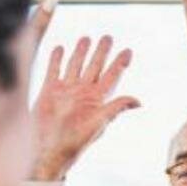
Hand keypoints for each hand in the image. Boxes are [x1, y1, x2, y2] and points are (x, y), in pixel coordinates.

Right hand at [31, 36, 140, 180]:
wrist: (48, 148)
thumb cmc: (75, 141)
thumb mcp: (99, 123)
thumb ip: (116, 108)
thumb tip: (139, 101)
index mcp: (97, 99)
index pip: (111, 76)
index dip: (120, 63)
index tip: (128, 51)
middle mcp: (82, 93)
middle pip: (94, 67)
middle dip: (101, 52)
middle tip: (107, 37)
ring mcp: (66, 91)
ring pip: (75, 65)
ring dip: (81, 52)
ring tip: (86, 38)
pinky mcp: (49, 91)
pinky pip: (54, 71)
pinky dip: (57, 59)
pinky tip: (60, 49)